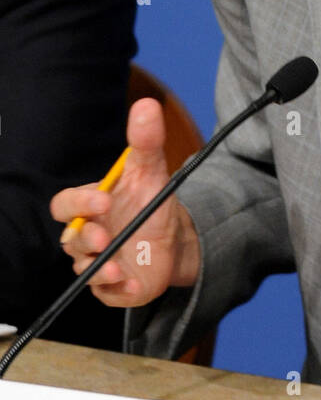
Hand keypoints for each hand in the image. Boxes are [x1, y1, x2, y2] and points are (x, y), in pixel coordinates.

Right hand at [50, 98, 199, 306]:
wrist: (175, 238)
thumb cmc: (152, 202)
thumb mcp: (152, 170)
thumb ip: (146, 141)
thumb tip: (146, 105)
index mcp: (89, 206)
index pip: (66, 204)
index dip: (80, 203)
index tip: (104, 199)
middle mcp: (87, 236)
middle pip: (70, 239)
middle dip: (85, 239)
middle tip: (105, 237)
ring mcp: (97, 263)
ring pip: (84, 270)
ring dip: (99, 270)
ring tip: (118, 267)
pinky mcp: (112, 287)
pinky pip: (107, 293)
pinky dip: (119, 291)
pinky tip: (134, 284)